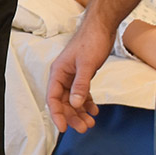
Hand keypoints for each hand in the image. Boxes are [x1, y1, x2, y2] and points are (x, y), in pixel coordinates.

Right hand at [45, 19, 110, 133]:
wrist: (102, 26)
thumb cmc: (91, 40)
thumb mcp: (87, 64)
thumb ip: (80, 85)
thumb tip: (74, 104)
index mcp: (58, 72)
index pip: (53, 99)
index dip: (57, 115)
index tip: (64, 128)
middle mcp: (62, 76)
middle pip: (63, 103)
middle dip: (72, 116)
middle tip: (83, 128)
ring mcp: (72, 76)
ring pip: (73, 100)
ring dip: (80, 112)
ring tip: (90, 122)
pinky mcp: (82, 75)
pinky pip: (81, 94)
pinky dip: (87, 103)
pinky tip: (94, 110)